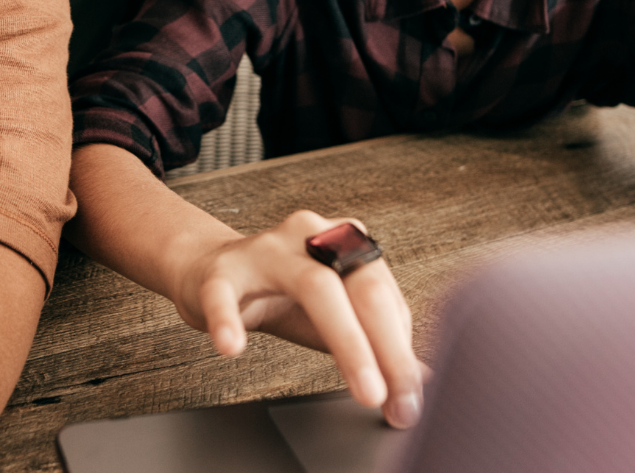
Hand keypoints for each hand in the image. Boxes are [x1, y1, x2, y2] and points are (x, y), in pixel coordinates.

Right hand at [170, 210, 425, 427]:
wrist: (211, 270)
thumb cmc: (280, 293)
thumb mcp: (334, 312)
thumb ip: (375, 337)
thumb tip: (424, 377)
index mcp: (344, 241)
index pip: (386, 294)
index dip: (402, 348)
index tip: (411, 397)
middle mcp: (311, 236)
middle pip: (362, 286)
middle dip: (387, 347)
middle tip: (397, 398)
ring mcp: (265, 250)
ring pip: (314, 286)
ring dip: (347, 340)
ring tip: (364, 388)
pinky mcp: (220, 271)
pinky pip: (224, 295)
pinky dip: (228, 321)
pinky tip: (233, 347)